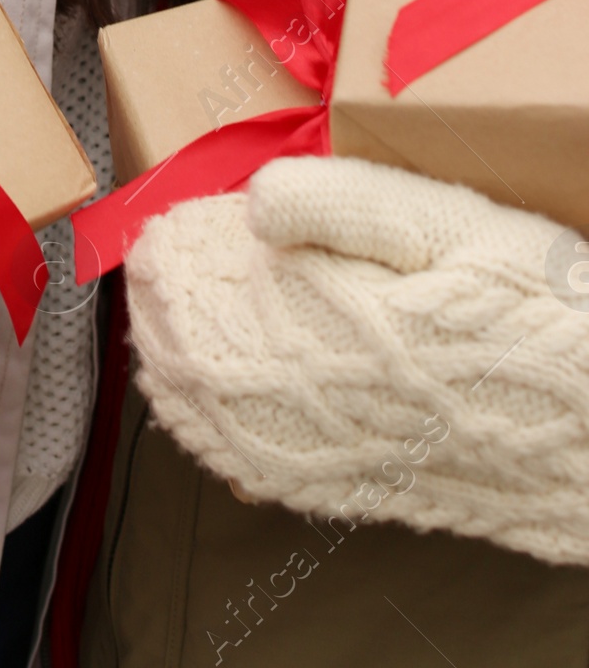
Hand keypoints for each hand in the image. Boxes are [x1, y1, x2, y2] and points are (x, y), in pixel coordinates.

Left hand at [125, 154, 588, 565]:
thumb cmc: (537, 308)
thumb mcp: (456, 225)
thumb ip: (352, 204)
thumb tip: (255, 198)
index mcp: (343, 323)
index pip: (223, 293)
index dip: (179, 258)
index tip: (159, 227)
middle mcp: (333, 400)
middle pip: (211, 365)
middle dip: (168, 314)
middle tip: (149, 269)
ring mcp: (349, 455)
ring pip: (228, 425)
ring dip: (183, 377)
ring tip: (161, 333)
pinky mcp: (371, 488)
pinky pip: (271, 476)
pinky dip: (224, 444)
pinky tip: (209, 424)